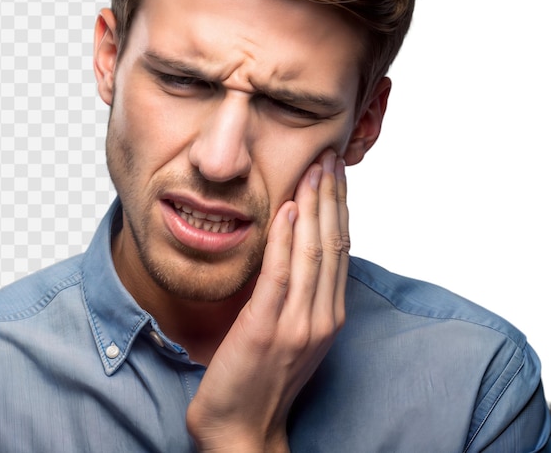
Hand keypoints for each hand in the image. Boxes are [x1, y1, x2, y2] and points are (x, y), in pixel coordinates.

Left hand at [186, 151, 349, 451]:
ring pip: (312, 252)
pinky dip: (284, 239)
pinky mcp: (266, 328)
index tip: (336, 173)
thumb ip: (301, 291)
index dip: (340, 207)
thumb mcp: (293, 330)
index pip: (340, 248)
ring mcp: (297, 323)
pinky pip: (280, 275)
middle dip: (332, 196)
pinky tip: (286, 208)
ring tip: (314, 170)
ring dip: (314, 206)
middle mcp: (322, 316)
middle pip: (332, 243)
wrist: (243, 431)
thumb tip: (295, 244)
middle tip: (330, 157)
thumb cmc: (263, 377)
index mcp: (330, 314)